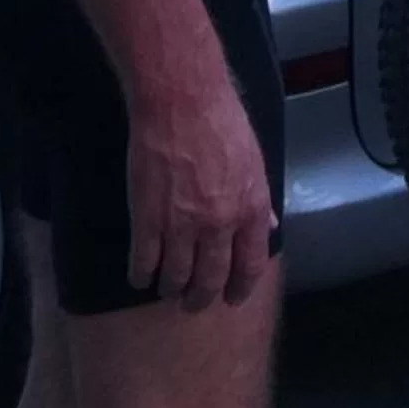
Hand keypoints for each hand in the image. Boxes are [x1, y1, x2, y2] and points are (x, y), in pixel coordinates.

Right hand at [126, 71, 274, 311]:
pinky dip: (141, 275)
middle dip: (202, 298)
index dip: (241, 287)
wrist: (182, 102)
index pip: (251, 265)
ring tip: (168, 291)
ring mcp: (182, 225)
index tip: (233, 298)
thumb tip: (268, 227)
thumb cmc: (222, 122)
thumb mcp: (255, 161)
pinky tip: (140, 277)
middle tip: (194, 304)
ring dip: (171, 289)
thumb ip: (260, 200)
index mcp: (251, 209)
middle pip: (211, 279)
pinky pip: (144, 261)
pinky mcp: (147, 219)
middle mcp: (220, 225)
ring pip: (176, 276)